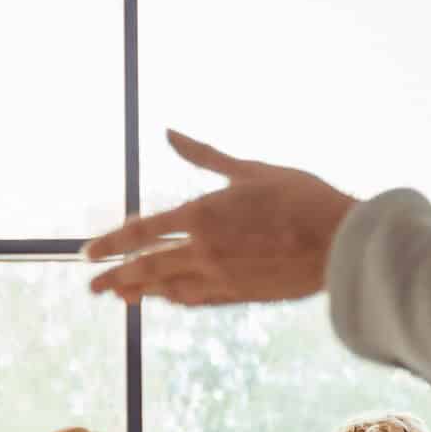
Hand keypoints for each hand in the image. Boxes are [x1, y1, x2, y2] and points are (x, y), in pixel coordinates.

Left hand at [83, 131, 356, 306]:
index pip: (141, 232)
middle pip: (145, 269)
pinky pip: (194, 299)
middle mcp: (203, 251)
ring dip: (139, 291)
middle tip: (91, 285)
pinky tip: (164, 297)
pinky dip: (174, 297)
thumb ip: (205, 156)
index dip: (111, 243)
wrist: (341, 244)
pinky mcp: (237, 296)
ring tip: (119, 295)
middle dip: (114, 277)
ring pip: (166, 288)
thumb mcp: (251, 170)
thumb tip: (169, 132)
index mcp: (202, 215)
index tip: (88, 252)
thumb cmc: (302, 198)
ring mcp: (219, 278)